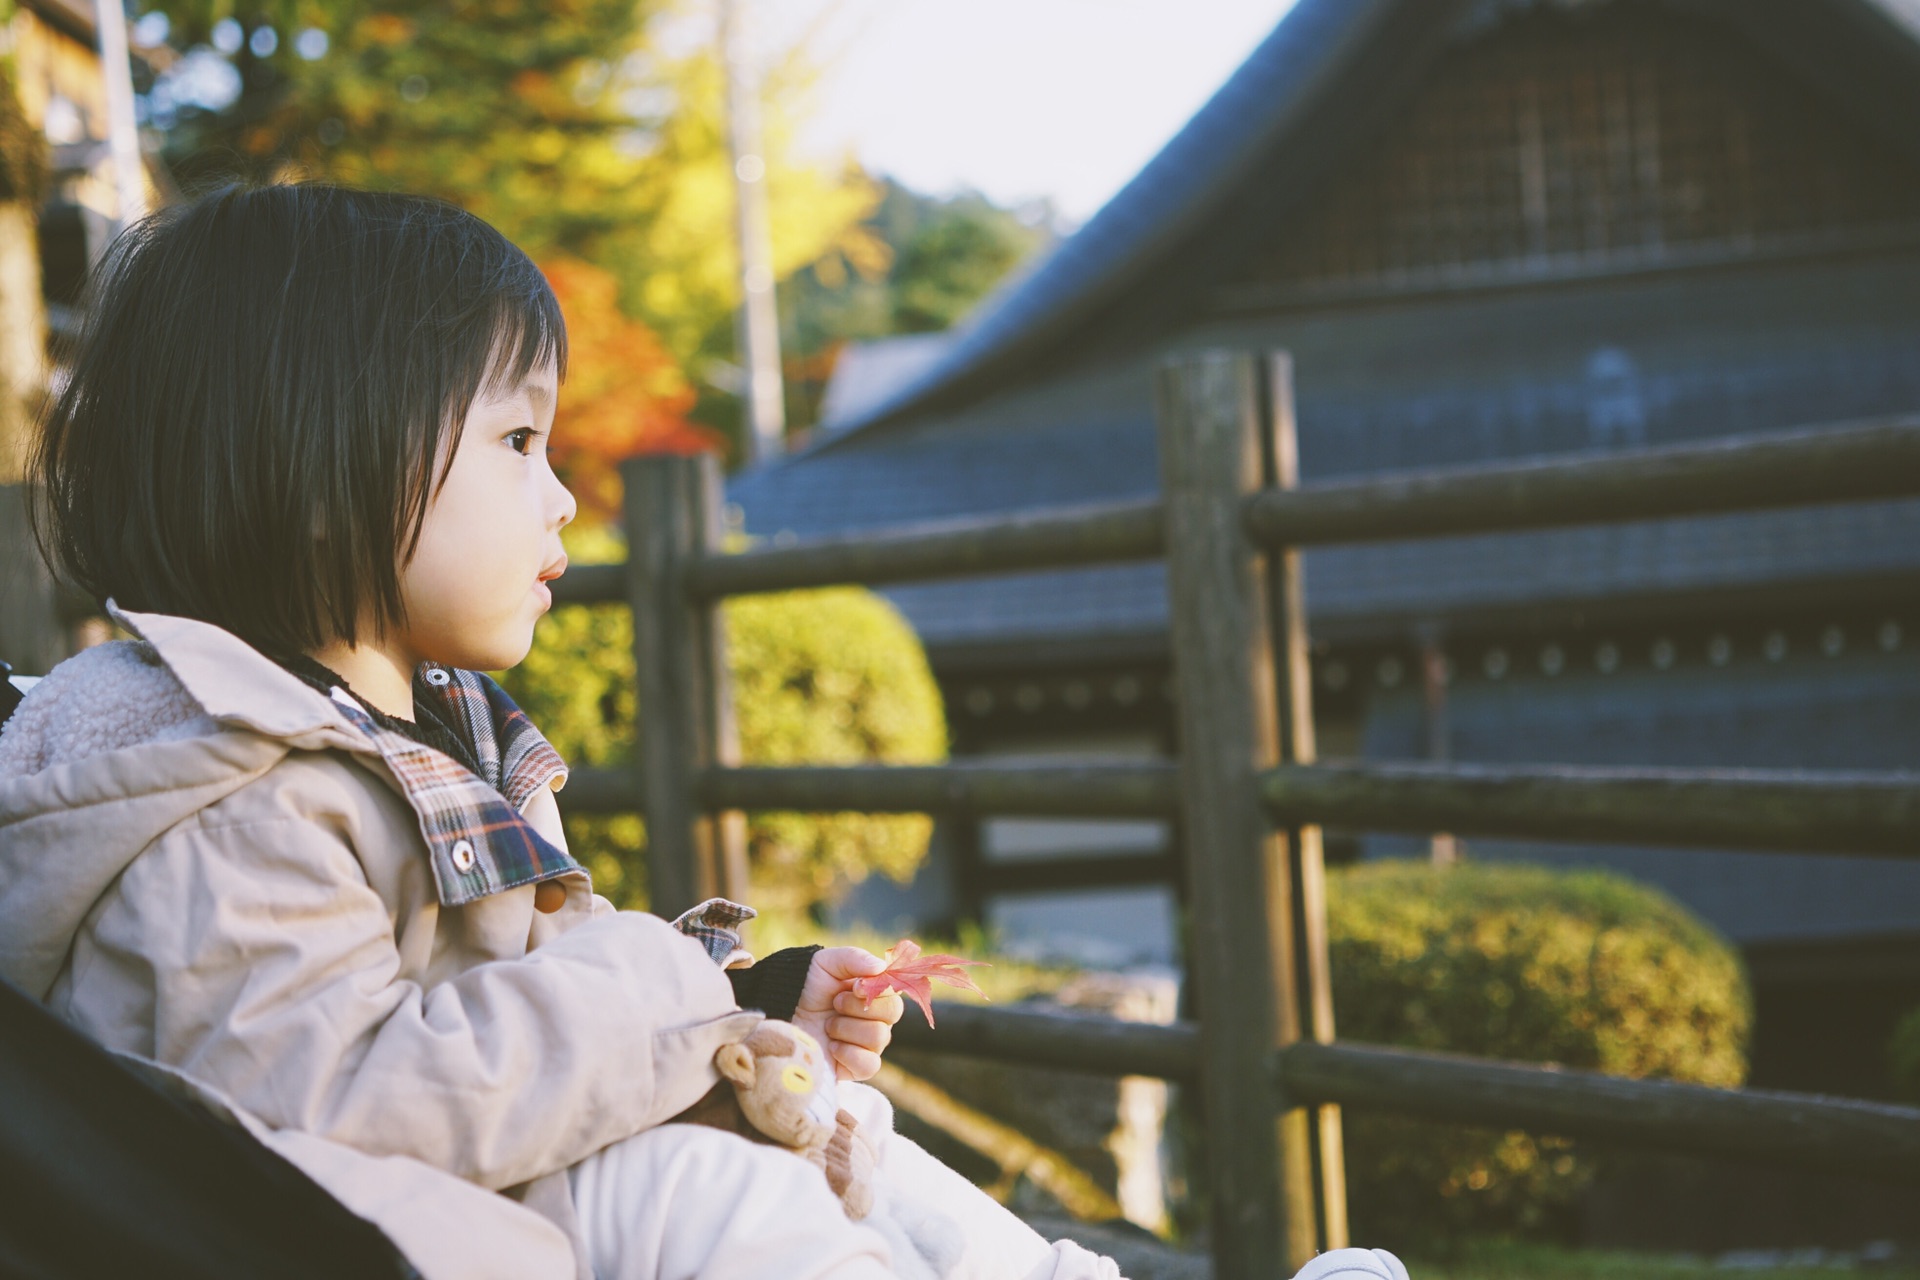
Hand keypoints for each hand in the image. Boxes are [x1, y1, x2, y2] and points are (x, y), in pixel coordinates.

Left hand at [791, 946, 903, 1081]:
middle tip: (835, 1003)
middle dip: (858, 1006)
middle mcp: (874, 1018)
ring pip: (879, 1038)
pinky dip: (849, 1054)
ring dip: (847, 1028)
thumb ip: (854, 958)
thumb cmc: (805, 985)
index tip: (853, 986)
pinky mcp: (854, 1068)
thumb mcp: (825, 963)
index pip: (894, 992)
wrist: (779, 1013)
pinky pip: (869, 1065)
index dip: (875, 989)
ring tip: (827, 1025)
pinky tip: (831, 1046)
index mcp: (872, 992)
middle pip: (892, 1013)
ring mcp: (866, 1044)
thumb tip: (881, 966)